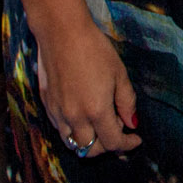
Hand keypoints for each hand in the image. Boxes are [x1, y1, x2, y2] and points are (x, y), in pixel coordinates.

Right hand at [34, 20, 142, 157]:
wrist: (62, 32)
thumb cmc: (95, 49)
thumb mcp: (119, 73)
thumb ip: (127, 102)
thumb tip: (131, 123)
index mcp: (96, 111)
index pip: (112, 142)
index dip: (127, 145)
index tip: (135, 139)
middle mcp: (75, 117)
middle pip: (91, 150)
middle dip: (107, 147)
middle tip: (118, 131)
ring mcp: (57, 113)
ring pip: (72, 143)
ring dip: (88, 142)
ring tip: (100, 127)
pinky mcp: (46, 105)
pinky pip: (60, 129)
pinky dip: (73, 131)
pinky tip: (82, 116)